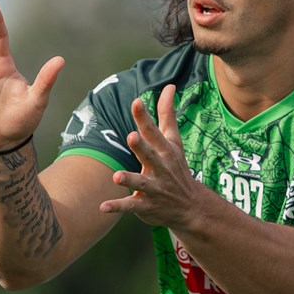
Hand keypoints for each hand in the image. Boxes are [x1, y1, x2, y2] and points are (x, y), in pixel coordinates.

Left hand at [100, 85, 209, 228]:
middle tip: (131, 136)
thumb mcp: (174, 140)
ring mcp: (154, 188)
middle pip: (149, 155)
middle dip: (141, 147)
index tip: (136, 102)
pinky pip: (130, 206)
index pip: (153, 132)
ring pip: (140, 183)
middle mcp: (160, 168)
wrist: (190, 207)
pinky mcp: (146, 206)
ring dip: (129, 179)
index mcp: (164, 150)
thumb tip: (169, 86)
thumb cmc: (177, 167)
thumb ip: (167, 114)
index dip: (144, 117)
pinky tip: (102, 207)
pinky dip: (117, 206)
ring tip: (116, 176)